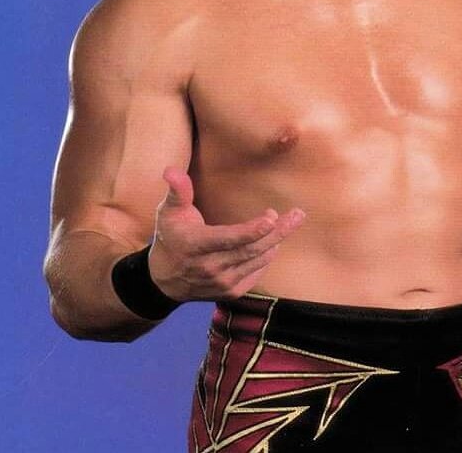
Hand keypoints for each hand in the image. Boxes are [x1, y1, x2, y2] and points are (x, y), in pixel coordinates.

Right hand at [148, 166, 304, 301]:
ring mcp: (221, 282)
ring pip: (256, 260)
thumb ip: (177, 191)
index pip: (227, 239)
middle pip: (250, 249)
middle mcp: (209, 267)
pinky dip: (267, 256)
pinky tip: (273, 242)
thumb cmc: (170, 237)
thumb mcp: (168, 212)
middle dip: (277, 231)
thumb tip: (171, 170)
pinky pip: (256, 272)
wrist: (164, 279)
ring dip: (276, 241)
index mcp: (195, 246)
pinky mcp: (230, 292)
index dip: (250, 230)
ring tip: (291, 221)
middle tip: (297, 215)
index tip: (271, 218)